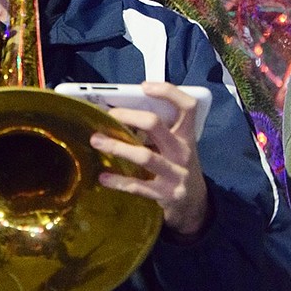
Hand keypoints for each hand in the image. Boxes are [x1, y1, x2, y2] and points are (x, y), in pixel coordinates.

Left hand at [89, 82, 208, 238]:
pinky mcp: (165, 194)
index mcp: (187, 135)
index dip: (168, 92)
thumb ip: (158, 131)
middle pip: (155, 125)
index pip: (187, 107)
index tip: (144, 87)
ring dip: (117, 147)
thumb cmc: (177, 166)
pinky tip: (103, 177)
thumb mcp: (177, 146)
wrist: (194, 204)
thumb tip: (119, 112)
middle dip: (128, 116)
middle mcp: (183, 152)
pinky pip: (139, 186)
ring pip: (144, 156)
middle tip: (107, 115)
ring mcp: (175, 174)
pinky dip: (119, 181)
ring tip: (95, 140)